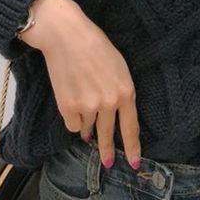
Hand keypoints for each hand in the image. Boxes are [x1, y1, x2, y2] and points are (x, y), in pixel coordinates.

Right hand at [20, 0, 140, 169]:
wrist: (66, 36)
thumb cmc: (95, 47)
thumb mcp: (119, 68)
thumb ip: (120, 92)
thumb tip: (114, 115)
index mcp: (126, 92)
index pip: (131, 127)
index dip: (132, 147)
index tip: (133, 163)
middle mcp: (109, 103)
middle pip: (108, 134)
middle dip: (107, 150)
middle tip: (107, 162)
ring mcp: (88, 106)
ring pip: (87, 129)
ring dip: (85, 124)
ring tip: (82, 101)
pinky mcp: (67, 107)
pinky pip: (71, 124)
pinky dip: (71, 118)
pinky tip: (70, 99)